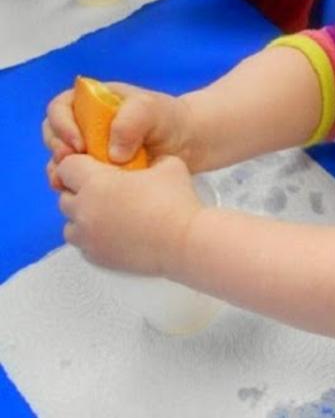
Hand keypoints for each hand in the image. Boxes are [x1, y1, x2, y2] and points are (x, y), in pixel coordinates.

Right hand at [43, 81, 194, 190]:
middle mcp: (86, 124)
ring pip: (63, 160)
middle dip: (59, 150)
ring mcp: (92, 149)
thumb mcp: (151, 109)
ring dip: (62, 171)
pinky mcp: (101, 171)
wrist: (191, 141)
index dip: (62, 125)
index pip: (60, 108)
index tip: (78, 145)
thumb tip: (113, 154)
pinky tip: (84, 194)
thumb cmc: (169, 119)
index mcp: (93, 102)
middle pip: (55, 135)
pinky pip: (79, 178)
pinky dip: (76, 185)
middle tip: (72, 164)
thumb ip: (129, 122)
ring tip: (72, 182)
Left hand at [57, 154, 200, 275]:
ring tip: (109, 217)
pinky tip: (116, 234)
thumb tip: (148, 163)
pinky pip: (84, 245)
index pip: (67, 166)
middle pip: (65, 196)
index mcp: (95, 182)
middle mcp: (84, 209)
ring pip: (70, 224)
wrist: (185, 242)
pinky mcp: (97, 257)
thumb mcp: (168, 164)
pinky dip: (94, 239)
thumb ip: (149, 159)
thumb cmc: (177, 202)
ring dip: (84, 218)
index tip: (99, 169)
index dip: (82, 165)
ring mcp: (88, 237)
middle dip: (81, 192)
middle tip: (108, 192)